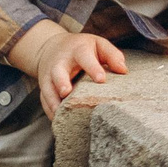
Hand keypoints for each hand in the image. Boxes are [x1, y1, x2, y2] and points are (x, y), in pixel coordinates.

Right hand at [11, 23, 127, 117]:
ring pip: (47, 89)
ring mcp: (49, 76)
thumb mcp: (98, 45)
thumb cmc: (82, 48)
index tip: (101, 80)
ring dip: (53, 101)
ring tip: (60, 114)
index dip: (92, 68)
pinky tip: (58, 121)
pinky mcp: (43, 88)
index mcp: (77, 51)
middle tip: (66, 92)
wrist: (52, 48)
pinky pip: (44, 100)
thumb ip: (112, 55)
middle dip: (61, 82)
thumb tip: (124, 71)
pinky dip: (50, 110)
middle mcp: (60, 63)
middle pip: (58, 72)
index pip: (84, 57)